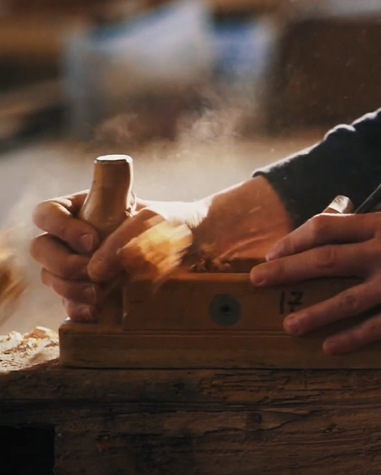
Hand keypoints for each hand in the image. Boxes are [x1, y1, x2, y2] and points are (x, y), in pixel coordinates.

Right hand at [30, 192, 206, 320]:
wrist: (197, 242)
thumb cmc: (174, 220)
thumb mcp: (153, 220)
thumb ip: (124, 237)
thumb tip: (94, 270)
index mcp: (83, 207)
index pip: (47, 213)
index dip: (60, 228)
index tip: (91, 240)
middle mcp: (74, 234)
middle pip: (42, 248)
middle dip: (62, 264)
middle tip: (92, 272)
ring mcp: (80, 261)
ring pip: (52, 276)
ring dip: (69, 288)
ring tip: (98, 294)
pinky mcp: (91, 286)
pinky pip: (69, 301)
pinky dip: (77, 308)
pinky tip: (92, 313)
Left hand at [250, 213, 380, 354]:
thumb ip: (376, 232)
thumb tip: (334, 243)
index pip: (327, 227)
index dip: (294, 240)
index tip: (274, 253)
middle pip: (325, 260)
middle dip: (286, 271)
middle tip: (258, 281)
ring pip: (346, 299)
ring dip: (312, 313)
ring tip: (288, 324)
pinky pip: (376, 326)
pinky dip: (350, 337)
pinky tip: (330, 346)